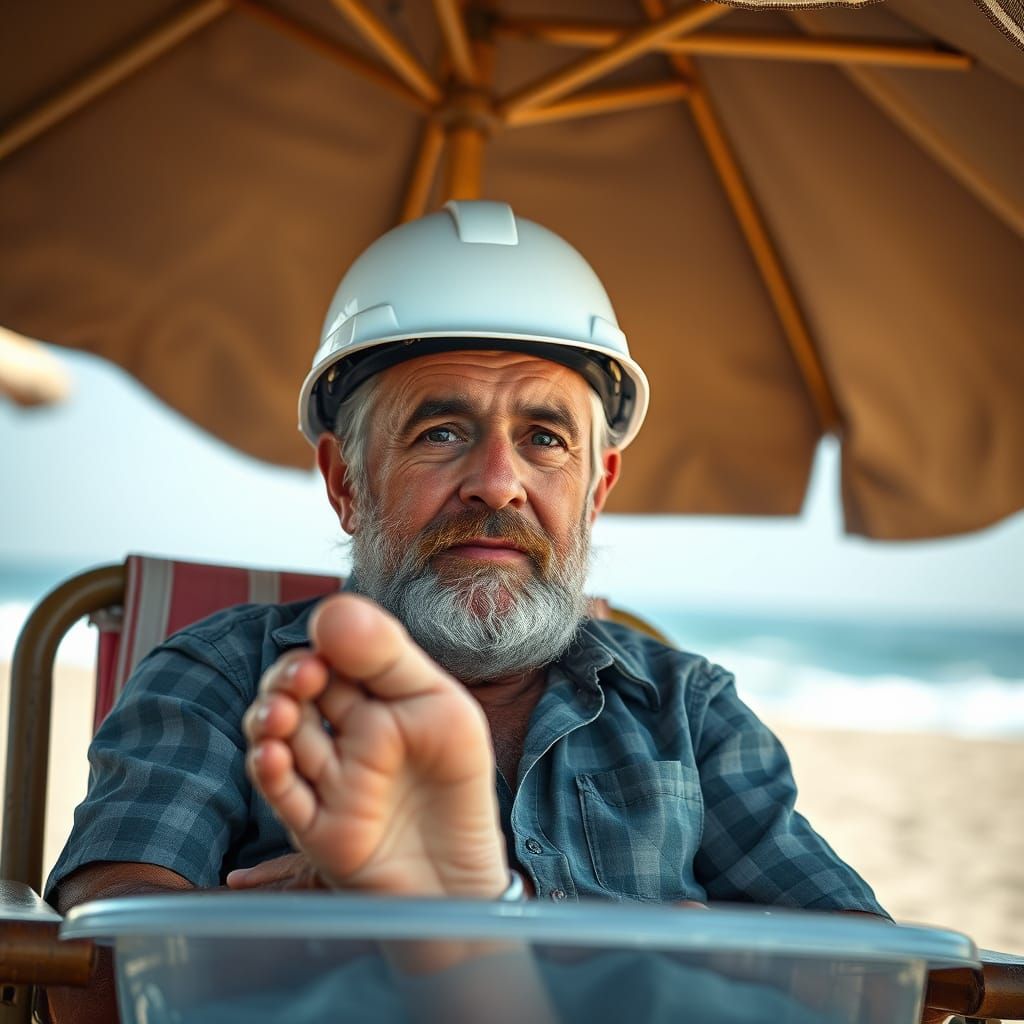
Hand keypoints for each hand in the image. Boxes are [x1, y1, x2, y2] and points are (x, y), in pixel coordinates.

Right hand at [243, 594, 508, 899]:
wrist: (462, 871)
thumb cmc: (456, 781)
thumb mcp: (436, 703)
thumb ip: (387, 655)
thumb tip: (331, 609)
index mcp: (374, 699)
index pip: (333, 657)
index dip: (324, 645)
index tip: (327, 638)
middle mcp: (343, 734)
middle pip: (295, 691)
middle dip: (289, 678)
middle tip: (305, 676)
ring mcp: (326, 778)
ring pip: (278, 737)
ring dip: (269, 718)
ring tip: (281, 714)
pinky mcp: (314, 824)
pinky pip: (281, 793)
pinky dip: (269, 770)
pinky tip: (273, 755)